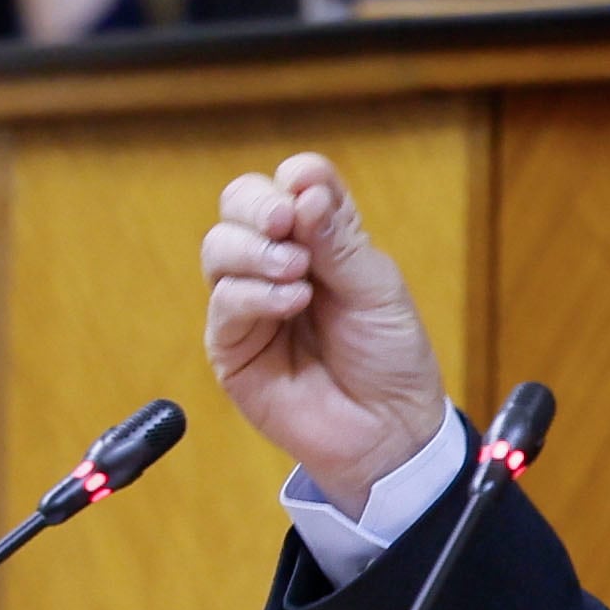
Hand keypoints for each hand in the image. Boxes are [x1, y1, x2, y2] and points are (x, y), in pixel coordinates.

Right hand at [202, 154, 447, 517]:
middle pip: (240, 206)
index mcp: (322, 239)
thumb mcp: (377, 289)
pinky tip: (291, 302)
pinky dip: (255, 294)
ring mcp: (251, 303)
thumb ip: (339, 241)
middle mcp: (280, 262)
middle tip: (285, 221)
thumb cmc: (390, 356)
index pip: (292, 186)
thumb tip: (305, 190)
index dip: (297, 179)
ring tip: (296, 271)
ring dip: (256, 250)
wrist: (388, 429)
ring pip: (220, 248)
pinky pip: (224, 302)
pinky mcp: (233, 346)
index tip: (309, 191)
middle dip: (257, 205)